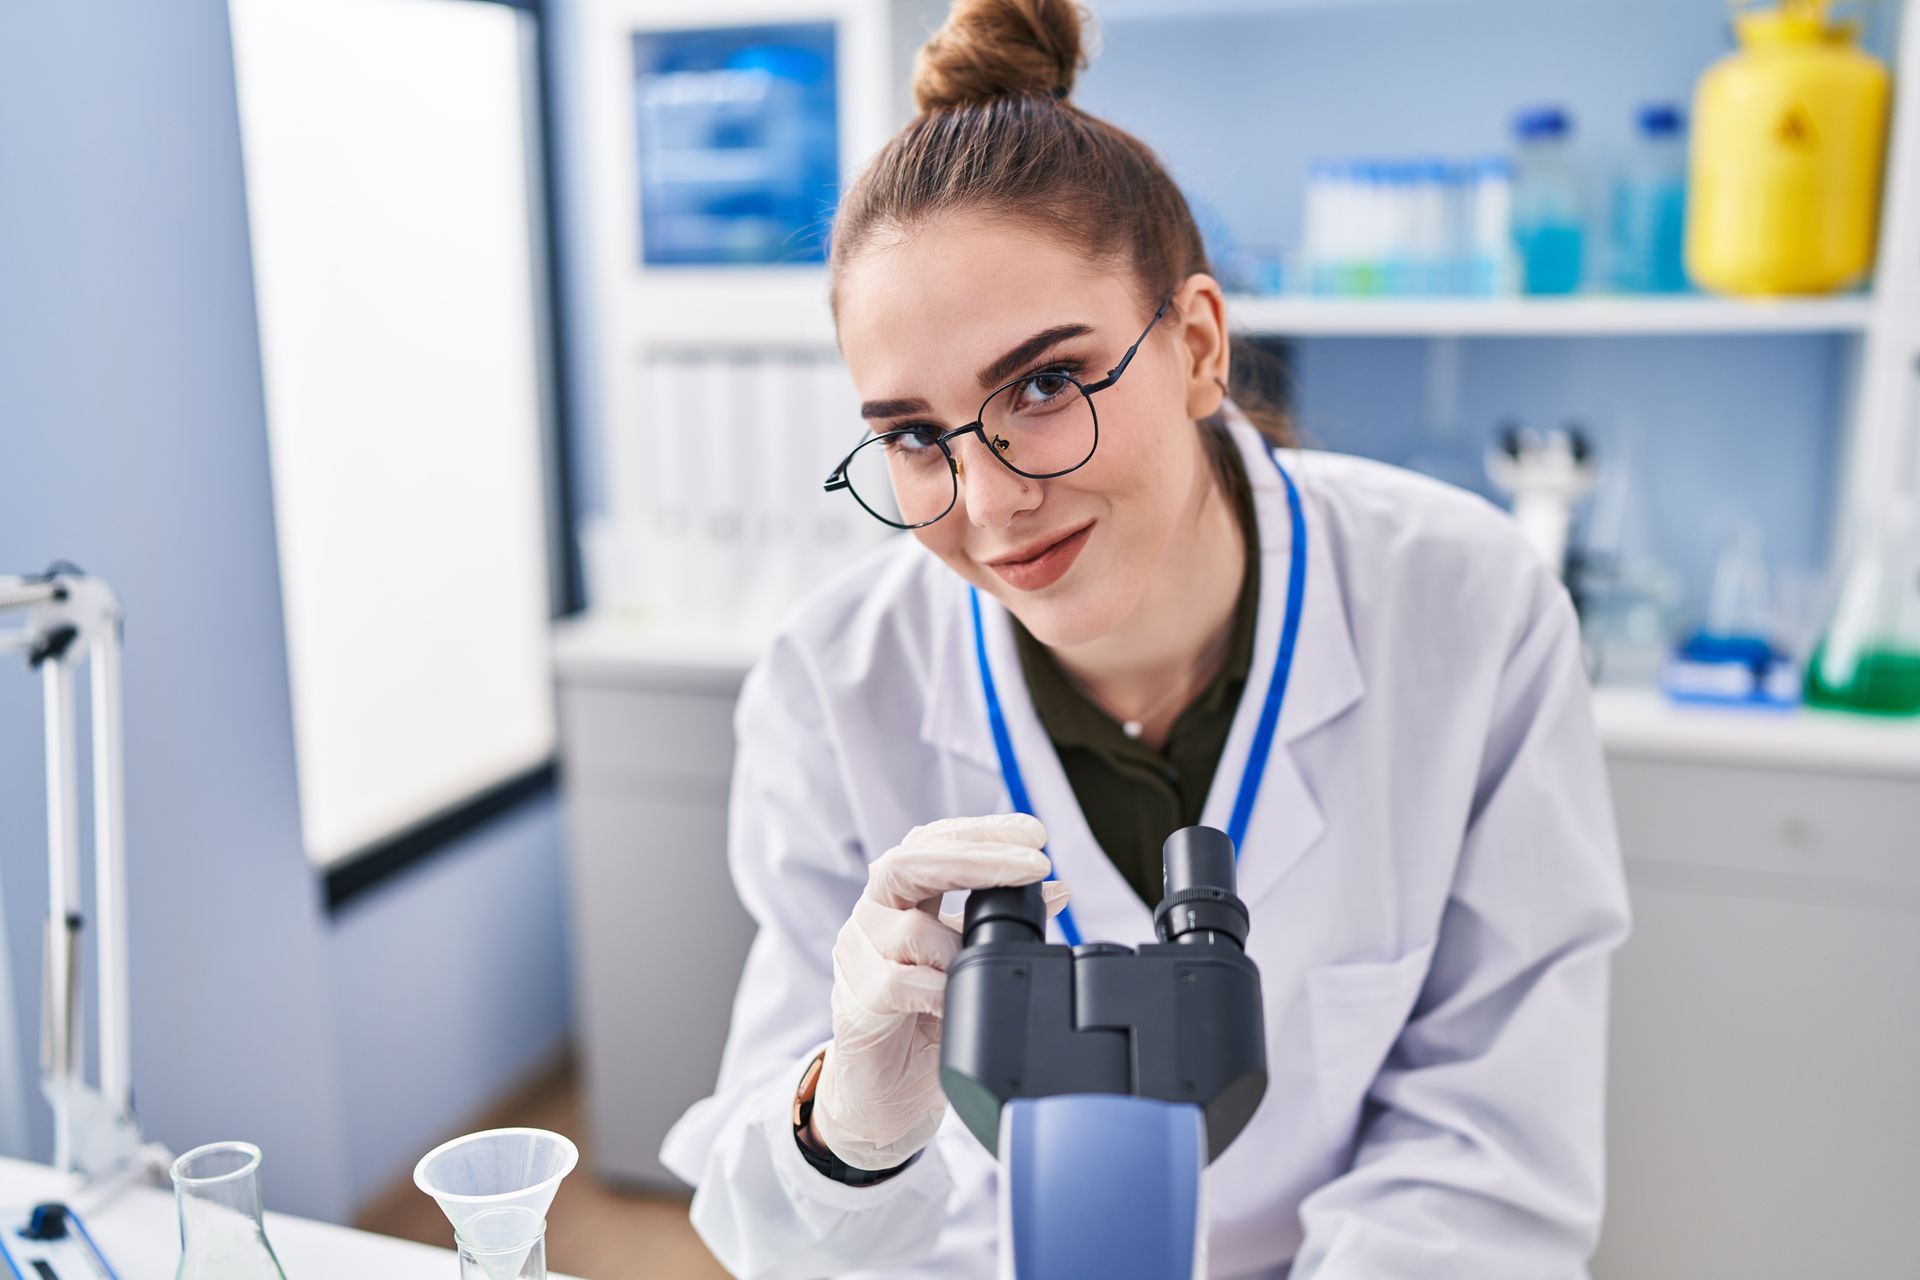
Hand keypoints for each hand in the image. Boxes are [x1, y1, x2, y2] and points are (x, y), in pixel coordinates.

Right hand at [810, 814, 1069, 1169]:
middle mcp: (872, 917)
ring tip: (987, 963)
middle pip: (906, 863)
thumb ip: (999, 923)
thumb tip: (1055, 890)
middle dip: (976, 858)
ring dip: (959, 943)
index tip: (1034, 833)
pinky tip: (960, 1000)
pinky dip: (940, 990)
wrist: (883, 1096)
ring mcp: (857, 958)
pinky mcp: (857, 1003)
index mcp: (899, 898)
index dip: (981, 831)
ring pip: (907, 927)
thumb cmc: (924, 1021)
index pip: (931, 842)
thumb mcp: (969, 962)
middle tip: (1035, 864)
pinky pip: (900, 984)